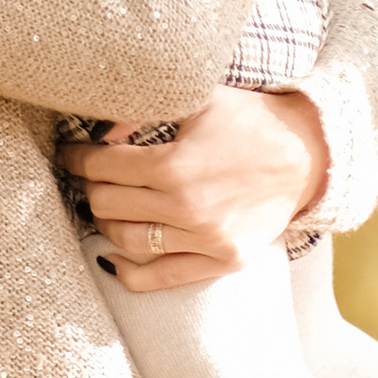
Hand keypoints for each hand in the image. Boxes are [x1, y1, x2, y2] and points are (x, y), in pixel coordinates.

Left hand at [61, 87, 329, 293]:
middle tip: (89, 176)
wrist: (308, 155)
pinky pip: (161, 278)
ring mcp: (204, 238)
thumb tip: (103, 131)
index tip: (69, 152)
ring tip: (104, 207)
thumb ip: (146, 109)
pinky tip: (112, 258)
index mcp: (174, 164)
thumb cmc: (250, 120)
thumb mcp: (200, 100)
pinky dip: (128, 272)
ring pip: (125, 240)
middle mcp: (184, 207)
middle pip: (105, 204)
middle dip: (89, 186)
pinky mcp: (222, 260)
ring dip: (104, 223)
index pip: (101, 166)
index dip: (77, 157)